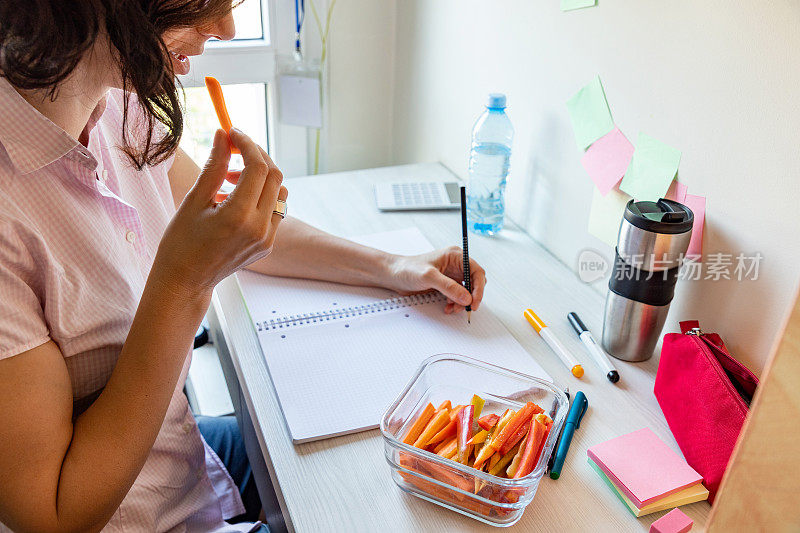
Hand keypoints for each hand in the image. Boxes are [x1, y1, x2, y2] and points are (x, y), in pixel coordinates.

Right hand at [153, 128, 287, 295]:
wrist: (186, 281)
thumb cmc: (181, 241)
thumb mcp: (194, 200)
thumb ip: (214, 165)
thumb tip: (223, 134)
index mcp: (238, 216)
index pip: (258, 167)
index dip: (247, 144)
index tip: (233, 133)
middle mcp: (259, 228)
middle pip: (275, 176)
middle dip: (257, 156)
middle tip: (234, 150)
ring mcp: (267, 239)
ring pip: (279, 192)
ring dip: (260, 177)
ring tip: (230, 179)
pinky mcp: (268, 245)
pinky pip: (275, 210)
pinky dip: (260, 197)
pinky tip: (234, 200)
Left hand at [386, 247, 486, 313]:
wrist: (394, 275)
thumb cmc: (407, 269)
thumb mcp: (429, 276)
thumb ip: (449, 287)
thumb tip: (466, 297)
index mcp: (455, 256)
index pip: (476, 271)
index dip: (478, 287)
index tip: (474, 301)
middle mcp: (455, 265)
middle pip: (474, 282)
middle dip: (471, 296)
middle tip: (466, 307)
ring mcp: (451, 275)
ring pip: (466, 291)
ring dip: (462, 302)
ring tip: (453, 308)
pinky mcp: (445, 285)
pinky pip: (457, 296)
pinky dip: (455, 303)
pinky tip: (448, 307)